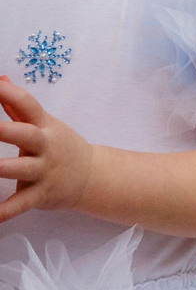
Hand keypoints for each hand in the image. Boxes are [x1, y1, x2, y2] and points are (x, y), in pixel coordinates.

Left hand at [0, 78, 101, 224]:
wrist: (93, 177)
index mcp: (44, 125)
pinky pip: (22, 203)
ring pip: (20, 169)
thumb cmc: (59, 147)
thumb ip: (18, 106)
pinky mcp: (42, 194)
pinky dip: (7, 210)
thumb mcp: (44, 124)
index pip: (27, 104)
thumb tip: (1, 79)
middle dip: (5, 130)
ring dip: (2, 168)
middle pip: (26, 135)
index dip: (9, 93)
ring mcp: (44, 170)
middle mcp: (45, 146)